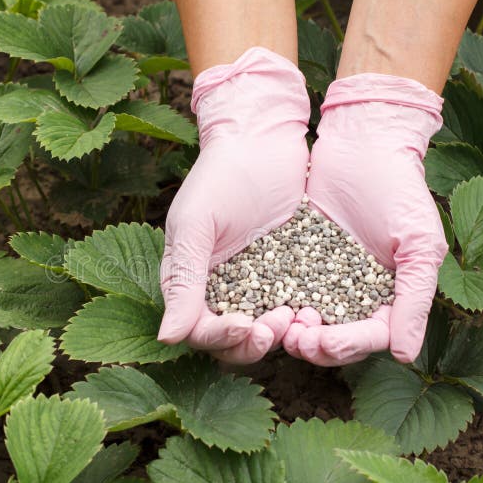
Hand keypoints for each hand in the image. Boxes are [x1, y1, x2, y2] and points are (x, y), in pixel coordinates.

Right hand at [157, 47, 309, 363]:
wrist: (263, 140)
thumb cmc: (219, 176)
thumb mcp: (196, 226)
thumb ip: (184, 280)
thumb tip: (168, 338)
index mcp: (189, 281)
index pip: (198, 330)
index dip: (219, 337)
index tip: (244, 325)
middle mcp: (220, 289)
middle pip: (231, 341)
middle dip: (252, 343)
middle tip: (275, 327)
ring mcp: (256, 283)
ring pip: (264, 330)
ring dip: (278, 335)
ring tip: (298, 318)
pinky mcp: (288, 273)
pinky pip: (293, 306)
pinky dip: (301, 316)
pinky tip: (315, 309)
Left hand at [283, 73, 447, 365]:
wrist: (362, 143)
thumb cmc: (401, 190)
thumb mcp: (418, 245)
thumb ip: (415, 299)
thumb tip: (406, 357)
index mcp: (389, 297)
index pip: (369, 337)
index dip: (348, 346)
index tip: (327, 341)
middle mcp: (354, 295)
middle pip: (334, 339)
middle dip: (315, 345)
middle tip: (297, 337)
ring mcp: (322, 279)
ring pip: (305, 322)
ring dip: (292, 331)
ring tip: (280, 323)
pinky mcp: (294, 260)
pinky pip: (282, 289)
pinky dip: (274, 302)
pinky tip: (263, 303)